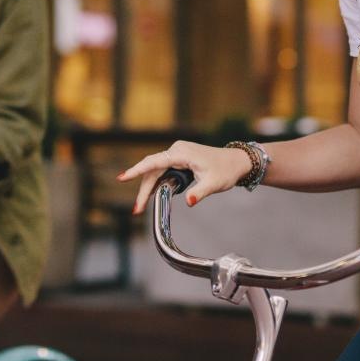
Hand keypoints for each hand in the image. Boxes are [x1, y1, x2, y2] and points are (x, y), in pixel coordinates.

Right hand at [117, 140, 254, 214]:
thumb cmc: (226, 170)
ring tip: (141, 207)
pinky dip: (157, 184)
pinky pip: (163, 171)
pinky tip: (152, 195)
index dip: (136, 170)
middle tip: (137, 209)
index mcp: (181, 153)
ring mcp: (177, 154)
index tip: (122, 177)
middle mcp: (176, 151)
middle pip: (152, 171)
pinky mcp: (179, 160)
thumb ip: (199, 193)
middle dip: (143, 190)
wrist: (237, 162)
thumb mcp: (214, 184)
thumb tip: (188, 202)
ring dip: (149, 188)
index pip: (153, 162)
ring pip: (156, 172)